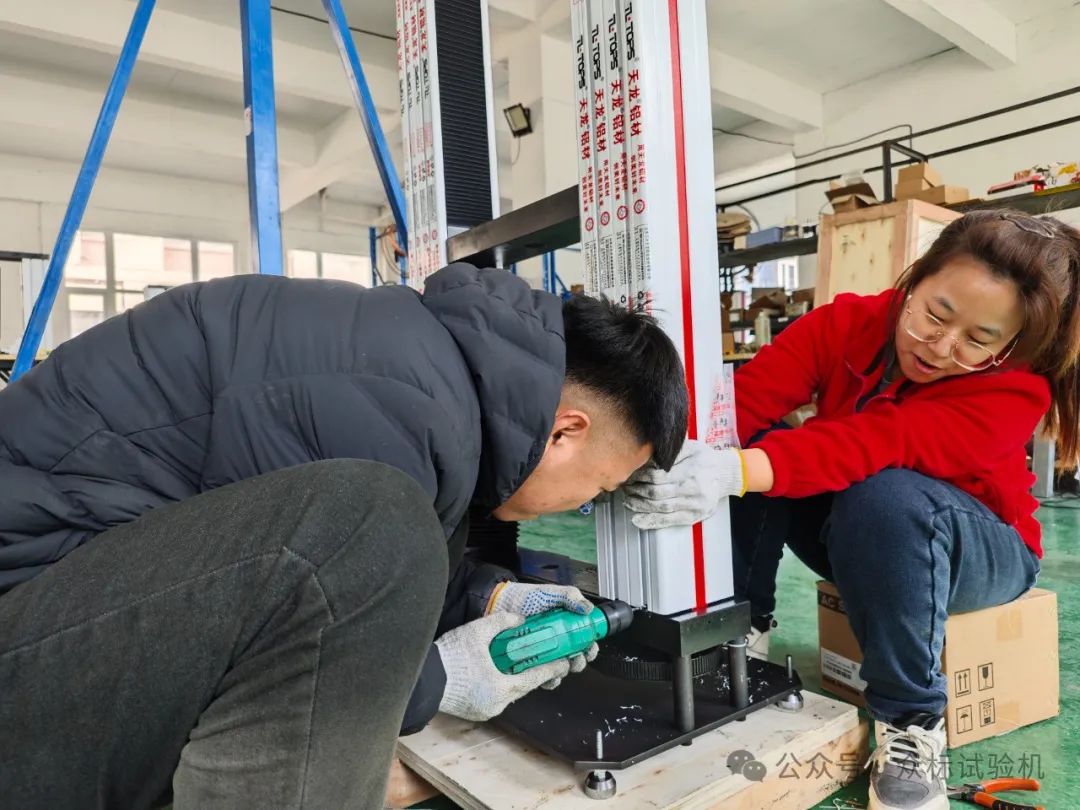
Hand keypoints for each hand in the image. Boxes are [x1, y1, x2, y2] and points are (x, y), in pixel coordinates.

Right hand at [435, 613, 572, 720]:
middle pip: (522, 687)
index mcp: (501, 688)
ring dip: (514, 679)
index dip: (551, 669)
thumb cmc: (450, 657)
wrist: (423, 680)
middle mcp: (496, 704)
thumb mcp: (477, 632)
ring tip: (517, 663)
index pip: (534, 678)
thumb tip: (519, 619)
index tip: (564, 663)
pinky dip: (499, 685)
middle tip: (542, 658)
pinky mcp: (474, 711)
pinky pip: (494, 697)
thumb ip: (501, 622)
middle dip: (532, 673)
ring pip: (508, 693)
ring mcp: (485, 710)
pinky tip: (496, 673)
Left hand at [485, 582, 595, 684]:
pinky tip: (547, 674)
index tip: (589, 647)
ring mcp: (541, 652)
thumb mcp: (549, 593)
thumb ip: (570, 596)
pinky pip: (541, 677)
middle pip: (575, 657)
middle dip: (579, 661)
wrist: (497, 604)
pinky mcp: (527, 663)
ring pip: (560, 669)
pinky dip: (547, 679)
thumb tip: (587, 609)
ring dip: (564, 671)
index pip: (583, 639)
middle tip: (575, 657)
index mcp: (563, 625)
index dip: (590, 646)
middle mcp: (554, 640)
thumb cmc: (522, 597)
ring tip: (561, 665)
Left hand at [622, 439, 743, 529]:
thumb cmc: (705, 459)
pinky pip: (670, 521)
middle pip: (658, 493)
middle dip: (637, 491)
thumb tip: (648, 456)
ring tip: (628, 501)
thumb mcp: (691, 447)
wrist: (725, 474)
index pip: (659, 476)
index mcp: (691, 469)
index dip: (640, 477)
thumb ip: (671, 452)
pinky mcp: (694, 516)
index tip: (630, 475)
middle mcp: (693, 488)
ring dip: (640, 506)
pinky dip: (652, 522)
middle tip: (626, 488)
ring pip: (661, 508)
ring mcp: (694, 504)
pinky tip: (638, 520)